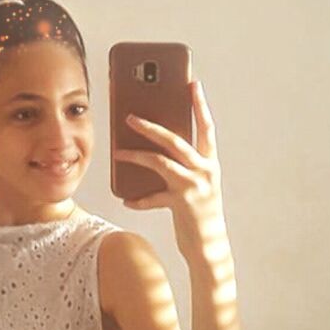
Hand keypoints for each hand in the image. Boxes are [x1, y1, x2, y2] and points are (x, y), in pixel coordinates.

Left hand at [114, 80, 225, 255]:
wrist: (210, 246)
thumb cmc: (199, 211)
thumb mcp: (196, 183)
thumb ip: (182, 164)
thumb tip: (154, 144)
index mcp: (210, 162)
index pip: (206, 127)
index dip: (200, 104)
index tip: (192, 83)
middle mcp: (205, 170)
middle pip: (175, 140)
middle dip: (150, 127)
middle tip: (129, 117)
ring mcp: (194, 186)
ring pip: (160, 162)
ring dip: (136, 156)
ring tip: (118, 153)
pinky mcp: (182, 204)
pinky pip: (153, 197)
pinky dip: (138, 199)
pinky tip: (126, 200)